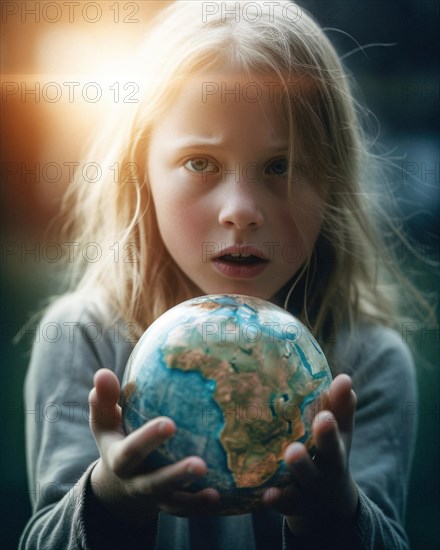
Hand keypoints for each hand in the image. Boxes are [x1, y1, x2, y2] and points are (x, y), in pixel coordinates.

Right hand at [88, 368, 219, 526]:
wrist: (116, 487)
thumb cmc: (116, 439)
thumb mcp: (104, 421)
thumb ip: (103, 399)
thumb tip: (103, 373)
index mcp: (120, 460)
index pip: (132, 451)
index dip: (149, 439)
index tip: (170, 424)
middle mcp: (137, 483)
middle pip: (155, 483)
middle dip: (176, 475)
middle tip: (199, 464)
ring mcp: (155, 497)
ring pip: (174, 502)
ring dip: (194, 499)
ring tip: (215, 491)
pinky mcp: (171, 506)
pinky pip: (187, 509)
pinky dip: (202, 506)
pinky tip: (223, 496)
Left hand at [262, 374, 358, 533]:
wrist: (327, 506)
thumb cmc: (328, 454)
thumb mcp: (340, 434)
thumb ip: (341, 407)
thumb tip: (344, 378)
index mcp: (338, 446)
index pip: (343, 425)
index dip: (341, 407)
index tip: (339, 388)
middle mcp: (329, 468)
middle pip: (332, 453)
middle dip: (328, 436)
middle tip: (322, 420)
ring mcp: (312, 488)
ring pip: (307, 478)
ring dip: (301, 467)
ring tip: (292, 452)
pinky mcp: (293, 505)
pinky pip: (285, 504)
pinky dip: (277, 500)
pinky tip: (267, 493)